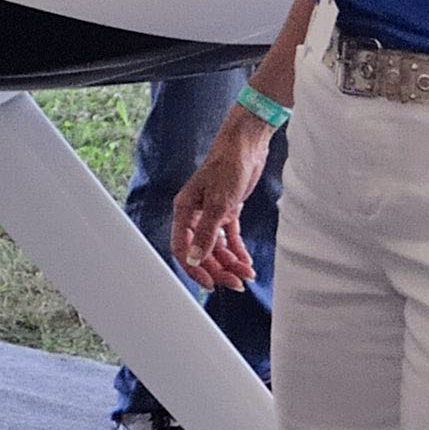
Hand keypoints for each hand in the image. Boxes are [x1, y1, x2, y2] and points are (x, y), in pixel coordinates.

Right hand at [169, 111, 275, 289]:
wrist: (246, 146)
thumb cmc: (227, 166)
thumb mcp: (218, 204)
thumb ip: (206, 234)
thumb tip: (195, 259)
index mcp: (184, 211)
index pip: (182, 247)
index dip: (194, 267)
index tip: (209, 283)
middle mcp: (195, 215)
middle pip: (202, 251)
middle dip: (218, 269)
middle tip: (235, 283)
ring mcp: (212, 214)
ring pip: (217, 247)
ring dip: (231, 262)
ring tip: (246, 274)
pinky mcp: (227, 211)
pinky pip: (230, 238)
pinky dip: (238, 251)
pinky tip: (246, 262)